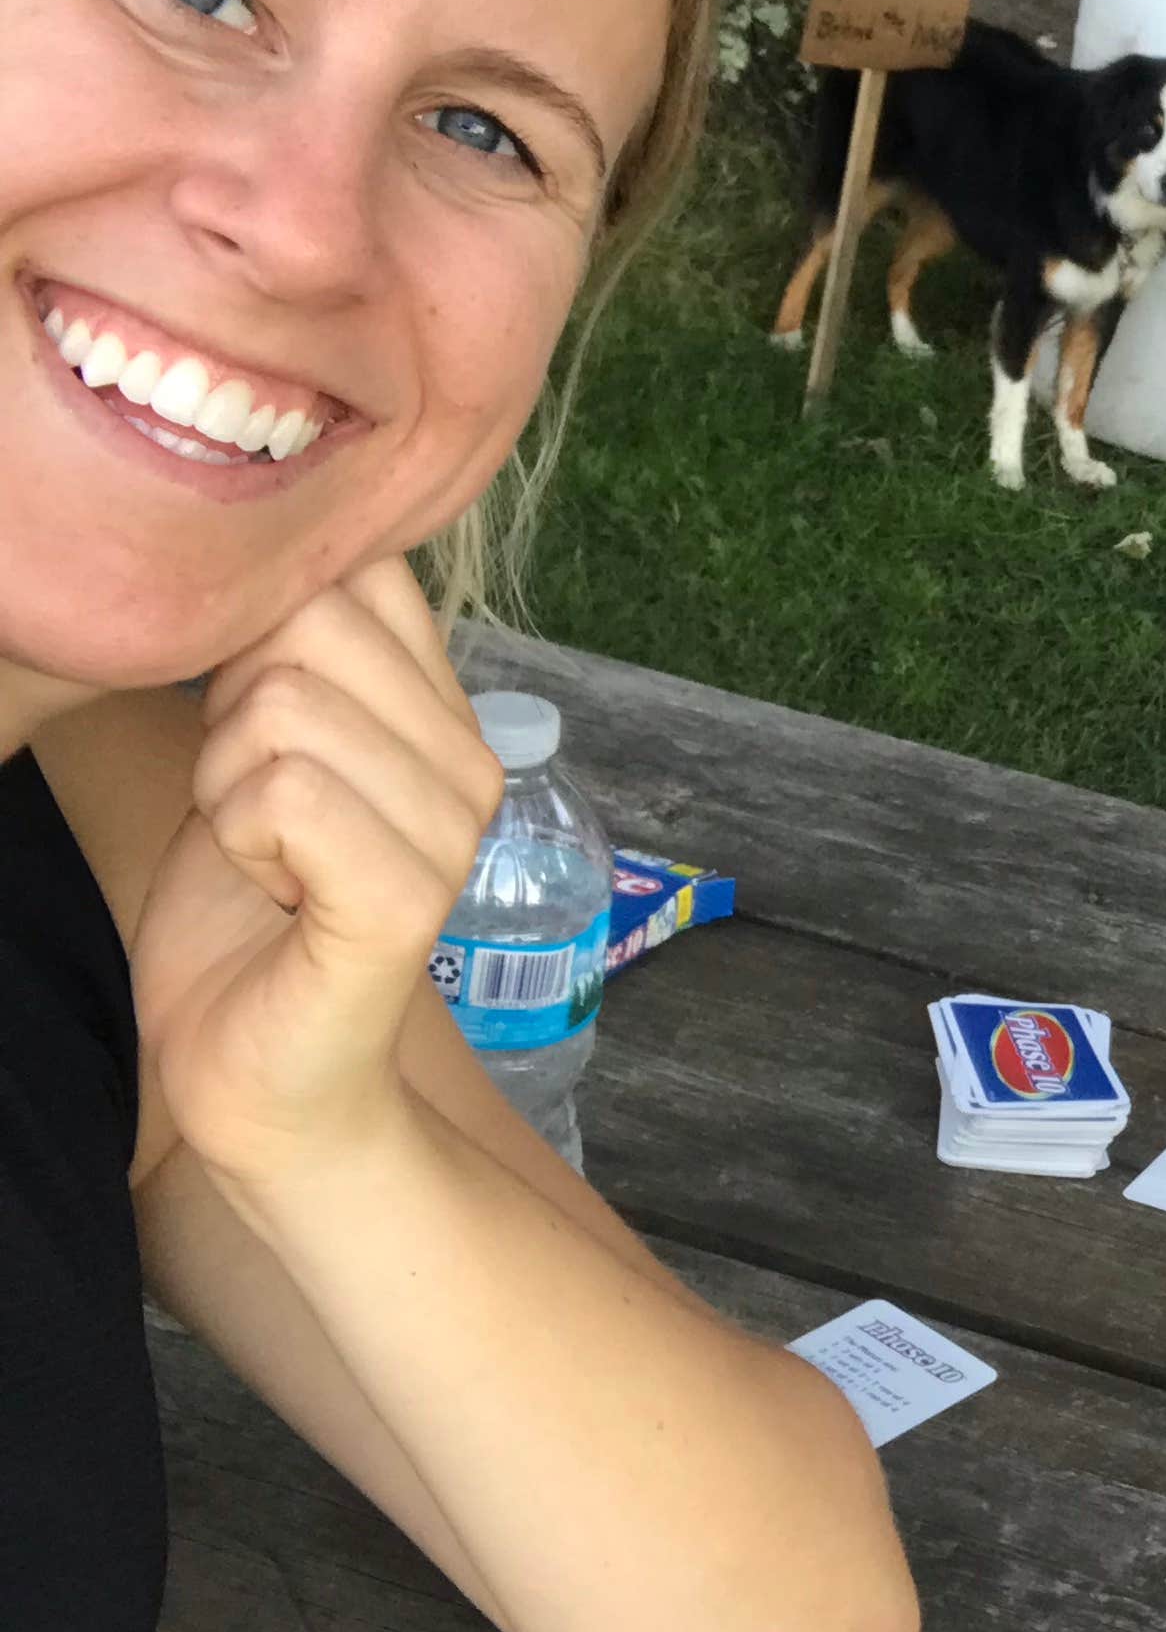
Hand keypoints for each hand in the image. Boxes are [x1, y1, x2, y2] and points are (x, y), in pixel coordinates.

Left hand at [132, 560, 502, 1187]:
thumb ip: (289, 655)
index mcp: (447, 717)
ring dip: (226, 787)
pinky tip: (273, 893)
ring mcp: (452, 833)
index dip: (262, 636)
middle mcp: (472, 763)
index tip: (263, 738)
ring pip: (283, 710)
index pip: (359, 573)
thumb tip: (274, 557)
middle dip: (230, 715)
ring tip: (265, 857)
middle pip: (307, 627)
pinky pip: (286, 793)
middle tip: (254, 811)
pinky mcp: (407, 899)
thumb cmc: (248, 915)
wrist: (262, 1075)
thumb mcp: (261, 750)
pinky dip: (239, 838)